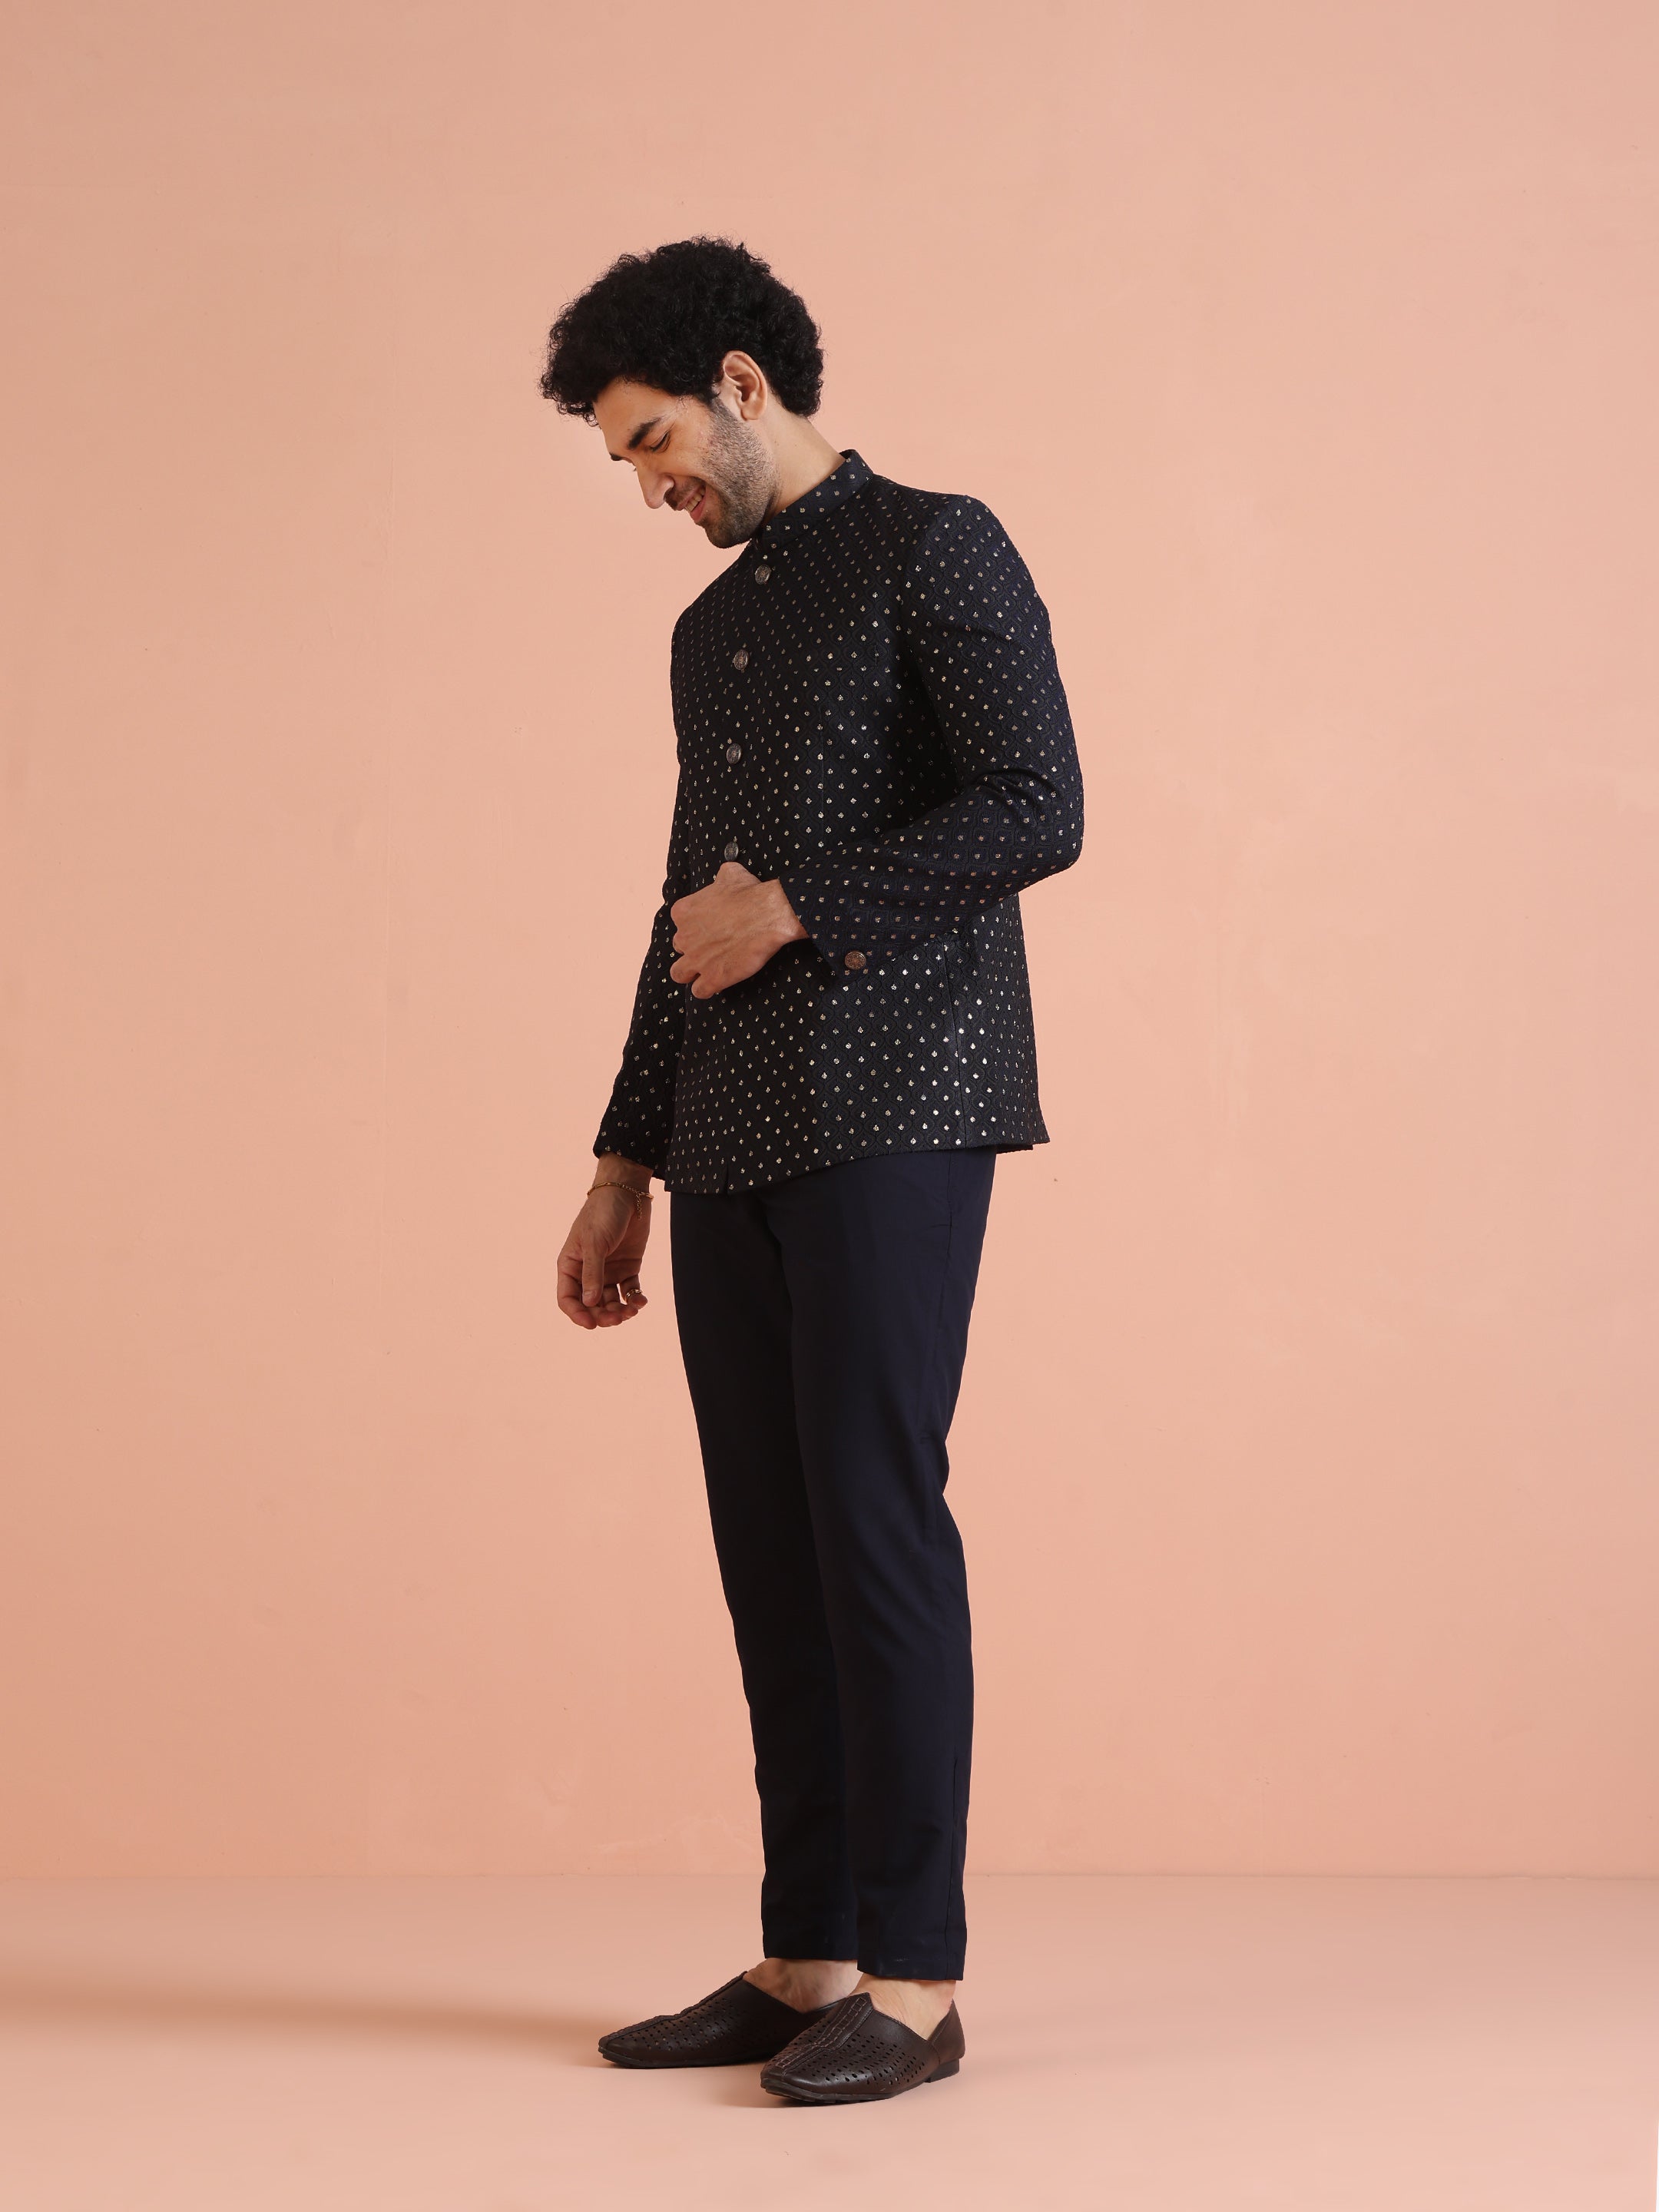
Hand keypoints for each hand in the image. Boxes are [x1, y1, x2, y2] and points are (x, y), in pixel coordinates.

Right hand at [557, 1170, 651, 1329]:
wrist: (628, 1193)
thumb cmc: (603, 1213)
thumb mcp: (595, 1243)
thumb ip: (592, 1274)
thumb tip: (589, 1304)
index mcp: (571, 1265)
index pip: (568, 1299)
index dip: (577, 1314)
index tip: (591, 1324)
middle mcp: (588, 1272)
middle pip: (591, 1305)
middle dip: (603, 1316)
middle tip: (618, 1318)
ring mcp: (608, 1271)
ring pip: (611, 1302)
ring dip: (620, 1311)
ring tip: (632, 1310)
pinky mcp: (628, 1267)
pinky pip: (629, 1291)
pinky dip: (635, 1299)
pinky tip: (641, 1301)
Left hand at [670, 863, 805, 997]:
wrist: (768, 915)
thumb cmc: (751, 893)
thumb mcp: (730, 873)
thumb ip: (719, 878)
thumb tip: (723, 876)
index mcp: (683, 912)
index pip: (680, 923)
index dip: (695, 926)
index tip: (710, 927)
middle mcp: (684, 937)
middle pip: (680, 947)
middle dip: (694, 948)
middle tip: (713, 947)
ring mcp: (696, 960)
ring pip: (680, 974)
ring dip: (691, 973)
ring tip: (708, 970)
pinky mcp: (712, 978)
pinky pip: (699, 991)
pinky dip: (707, 989)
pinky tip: (718, 982)